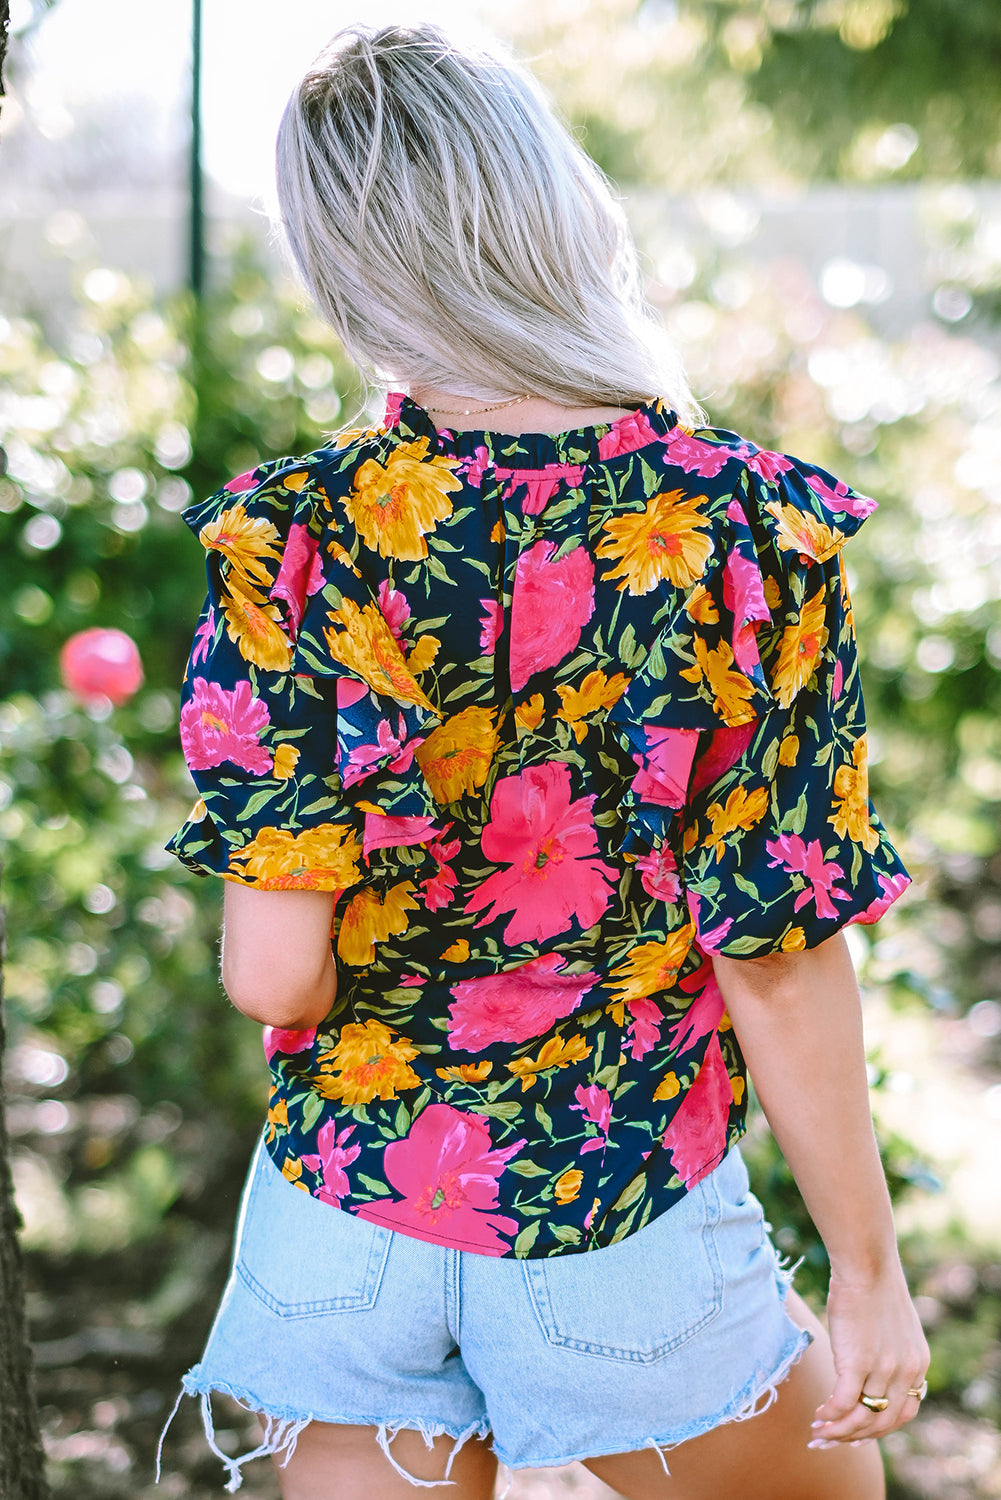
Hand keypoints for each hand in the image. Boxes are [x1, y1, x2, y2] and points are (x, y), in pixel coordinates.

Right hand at [809, 1264, 929, 1448]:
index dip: (879, 1429)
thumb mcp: (894, 1327)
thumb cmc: (873, 1285)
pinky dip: (830, 1414)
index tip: (857, 1436)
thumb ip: (889, 1352)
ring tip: (818, 1431)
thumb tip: (868, 1365)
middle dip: (855, 1438)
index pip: (903, 1414)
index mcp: (918, 1365)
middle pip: (882, 1422)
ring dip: (838, 1430)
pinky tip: (818, 1413)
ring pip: (861, 1417)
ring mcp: (883, 1369)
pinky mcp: (858, 1362)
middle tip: (830, 1440)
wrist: (866, 1264)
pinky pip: (844, 1402)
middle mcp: (906, 1372)